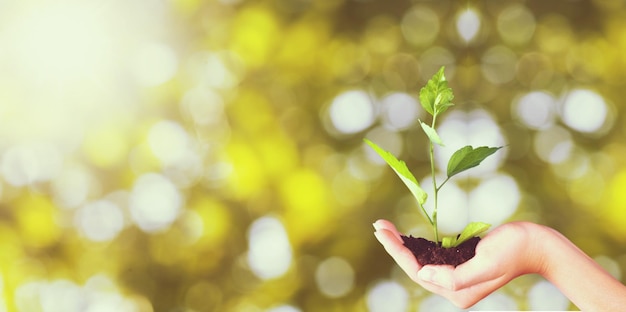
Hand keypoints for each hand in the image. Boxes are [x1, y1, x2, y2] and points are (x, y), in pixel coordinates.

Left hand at [373, 219, 544, 307]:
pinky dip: (417, 245)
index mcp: (457, 293)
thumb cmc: (513, 251)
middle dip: (395, 245)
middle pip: (415, 266)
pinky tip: (406, 236)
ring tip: (385, 228)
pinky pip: (432, 256)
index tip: (383, 232)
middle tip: (378, 225)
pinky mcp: (460, 263)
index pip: (417, 271)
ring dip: (403, 244)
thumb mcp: (485, 264)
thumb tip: (424, 273)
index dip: (397, 250)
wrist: (536, 245)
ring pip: (421, 261)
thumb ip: (455, 276)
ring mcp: (457, 277)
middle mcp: (454, 288)